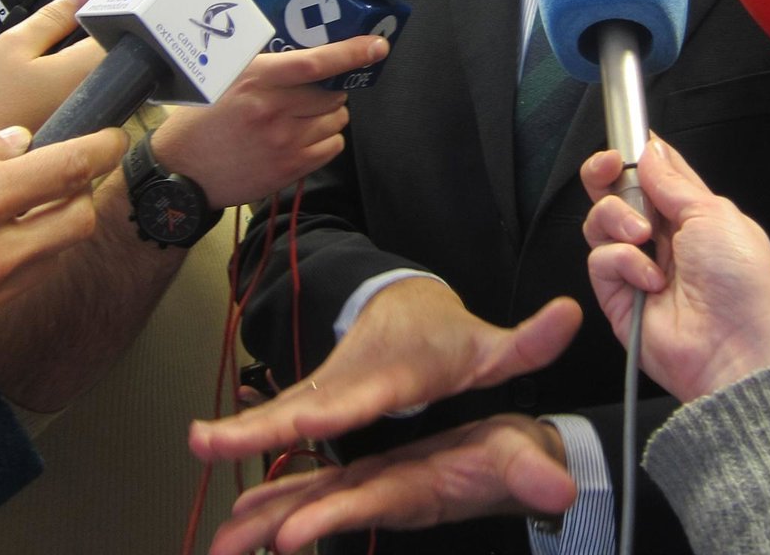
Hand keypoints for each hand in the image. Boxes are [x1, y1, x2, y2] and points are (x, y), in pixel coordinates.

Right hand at [0, 0, 103, 131]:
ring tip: (47, 58)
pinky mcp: (82, 122)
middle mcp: (98, 89)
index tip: (81, 9)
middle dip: (90, 37)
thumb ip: (53, 17)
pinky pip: (87, 90)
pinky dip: (72, 79)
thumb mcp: (14, 44)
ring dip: (80, 59)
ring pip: (99, 70)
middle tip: (59, 33)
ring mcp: (93, 109)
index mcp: (86, 66)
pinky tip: (46, 79)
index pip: (114, 28)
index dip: (99, 14)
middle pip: (110, 50)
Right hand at [153, 36, 390, 206]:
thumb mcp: (224, 78)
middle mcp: (273, 109)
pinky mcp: (289, 168)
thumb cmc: (202, 119)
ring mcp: (284, 142)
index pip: (315, 62)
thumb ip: (266, 67)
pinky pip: (332, 147)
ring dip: (328, 115)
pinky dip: (326, 140)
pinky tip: (302, 138)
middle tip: (309, 93)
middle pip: (333, 92)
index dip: (351, 52)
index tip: (377, 46)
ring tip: (301, 117)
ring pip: (337, 120)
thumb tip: (311, 53)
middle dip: (330, 89)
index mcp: (256, 78)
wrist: (182, 173)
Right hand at [190, 278, 581, 461]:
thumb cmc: (445, 335)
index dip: (323, 412)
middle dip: (253, 428)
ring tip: (196, 454)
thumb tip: (574, 313)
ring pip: (278, 418)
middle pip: (300, 408)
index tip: (291, 421)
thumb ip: (527, 342)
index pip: (354, 397)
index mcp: (389, 375)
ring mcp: (326, 392)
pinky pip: (275, 427)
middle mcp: (349, 383)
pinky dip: (243, 444)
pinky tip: (212, 465)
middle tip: (205, 443)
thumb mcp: (488, 346)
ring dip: (238, 441)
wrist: (402, 304)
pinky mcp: (313, 404)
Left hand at [207, 414, 575, 554]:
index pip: (370, 505)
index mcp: (419, 488)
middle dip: (271, 530)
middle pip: (324, 512)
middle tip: (220, 549)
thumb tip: (558, 489)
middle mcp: (390, 493)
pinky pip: (323, 488)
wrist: (518, 466)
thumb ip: (533, 475)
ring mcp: (380, 487)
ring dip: (264, 519)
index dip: (330, 520)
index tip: (288, 537)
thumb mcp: (526, 460)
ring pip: (314, 502)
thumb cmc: (518, 462)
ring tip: (220, 538)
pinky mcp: (376, 478)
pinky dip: (286, 497)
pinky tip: (252, 508)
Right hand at [581, 135, 769, 401]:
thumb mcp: (714, 214)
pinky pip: (599, 259)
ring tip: (644, 237)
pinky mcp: (618, 295)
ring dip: (617, 218)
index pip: (653, 173)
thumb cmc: (742, 284)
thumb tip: (648, 151)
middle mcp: (660, 235)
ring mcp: (636, 264)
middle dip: (604, 174)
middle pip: (615, 192)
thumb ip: (672, 182)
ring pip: (600, 220)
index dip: (635, 153)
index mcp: (690, 213)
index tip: (623, 143)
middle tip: (609, 169)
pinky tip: (650, 279)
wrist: (735, 351)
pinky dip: (623, 262)